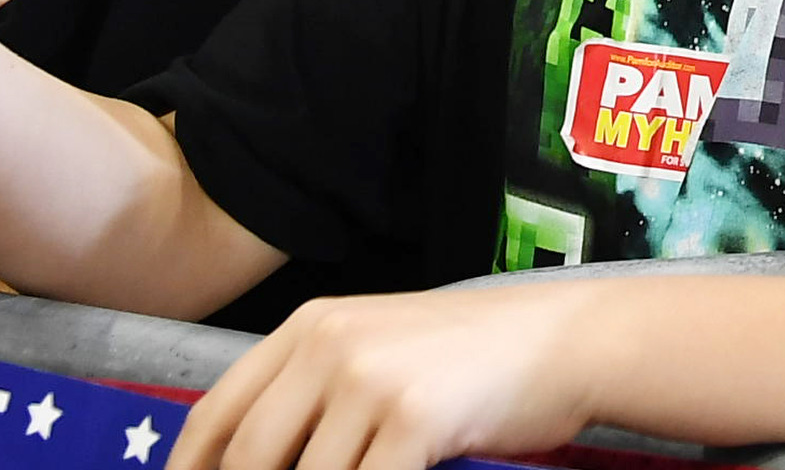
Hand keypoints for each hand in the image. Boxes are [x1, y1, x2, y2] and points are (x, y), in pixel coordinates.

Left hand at [173, 280, 598, 469]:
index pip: (215, 416)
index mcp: (311, 327)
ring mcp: (371, 380)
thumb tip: (256, 460)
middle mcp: (329, 346)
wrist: (569, 339)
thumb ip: (316, 393)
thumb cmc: (476, 357)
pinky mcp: (414, 418)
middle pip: (247, 459)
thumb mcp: (381, 350)